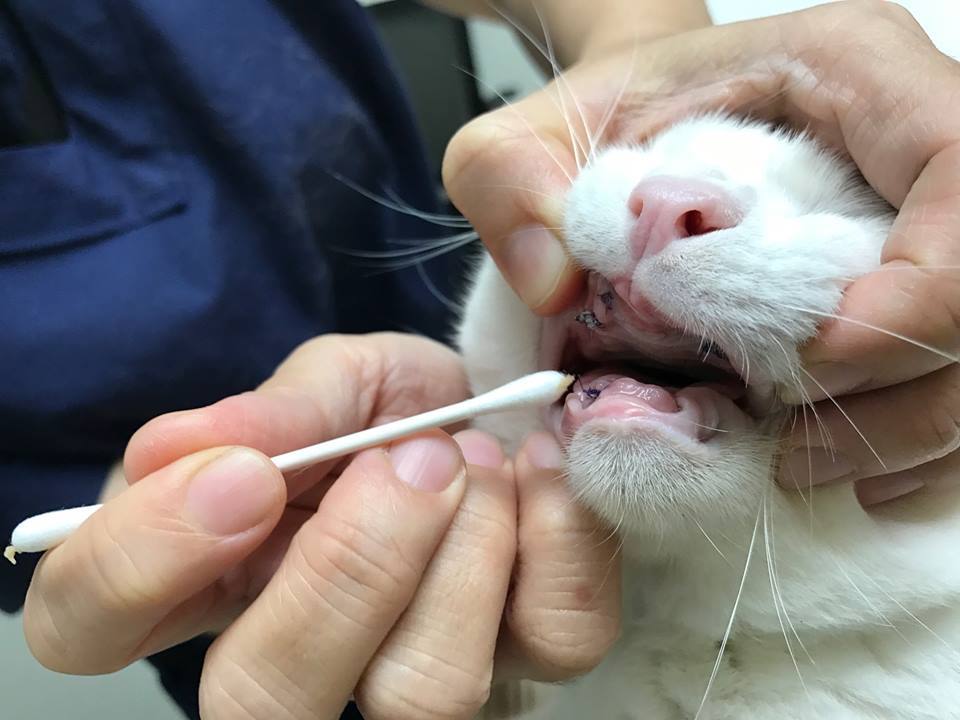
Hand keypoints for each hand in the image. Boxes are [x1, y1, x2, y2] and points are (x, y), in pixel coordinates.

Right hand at [22, 332, 619, 719]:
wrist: (492, 410)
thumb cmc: (388, 405)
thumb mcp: (331, 380)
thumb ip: (274, 412)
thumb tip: (176, 450)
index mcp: (203, 573)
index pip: (91, 624)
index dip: (149, 561)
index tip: (245, 478)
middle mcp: (297, 655)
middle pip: (260, 702)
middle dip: (343, 572)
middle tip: (408, 460)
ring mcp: (413, 673)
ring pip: (421, 696)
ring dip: (462, 551)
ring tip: (473, 459)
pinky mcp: (527, 659)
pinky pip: (554, 641)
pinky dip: (555, 540)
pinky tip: (535, 472)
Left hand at [443, 2, 959, 505]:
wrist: (653, 132)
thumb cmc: (614, 120)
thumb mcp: (532, 136)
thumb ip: (510, 181)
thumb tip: (548, 279)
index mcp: (851, 71)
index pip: (955, 166)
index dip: (918, 286)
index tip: (811, 359)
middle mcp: (911, 140)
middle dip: (903, 378)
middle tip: (790, 436)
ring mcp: (926, 219)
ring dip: (907, 425)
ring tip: (797, 461)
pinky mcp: (912, 287)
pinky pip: (957, 377)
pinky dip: (918, 441)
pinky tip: (850, 472)